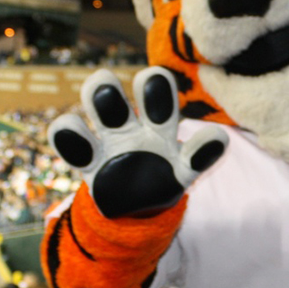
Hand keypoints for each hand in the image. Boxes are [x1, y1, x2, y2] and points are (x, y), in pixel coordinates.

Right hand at [48, 67, 227, 218]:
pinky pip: (70, 140)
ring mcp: (106, 141)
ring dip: (95, 99)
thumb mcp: (185, 170)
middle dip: (109, 86)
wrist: (140, 208)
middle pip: (113, 92)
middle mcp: (129, 124)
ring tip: (100, 106)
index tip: (155, 78)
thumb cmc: (165, 177)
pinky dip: (67, 137)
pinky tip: (75, 138)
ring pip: (94, 108)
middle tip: (107, 89)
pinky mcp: (88, 162)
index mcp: (157, 122)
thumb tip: (221, 137)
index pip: (155, 91)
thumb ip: (200, 155)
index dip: (155, 84)